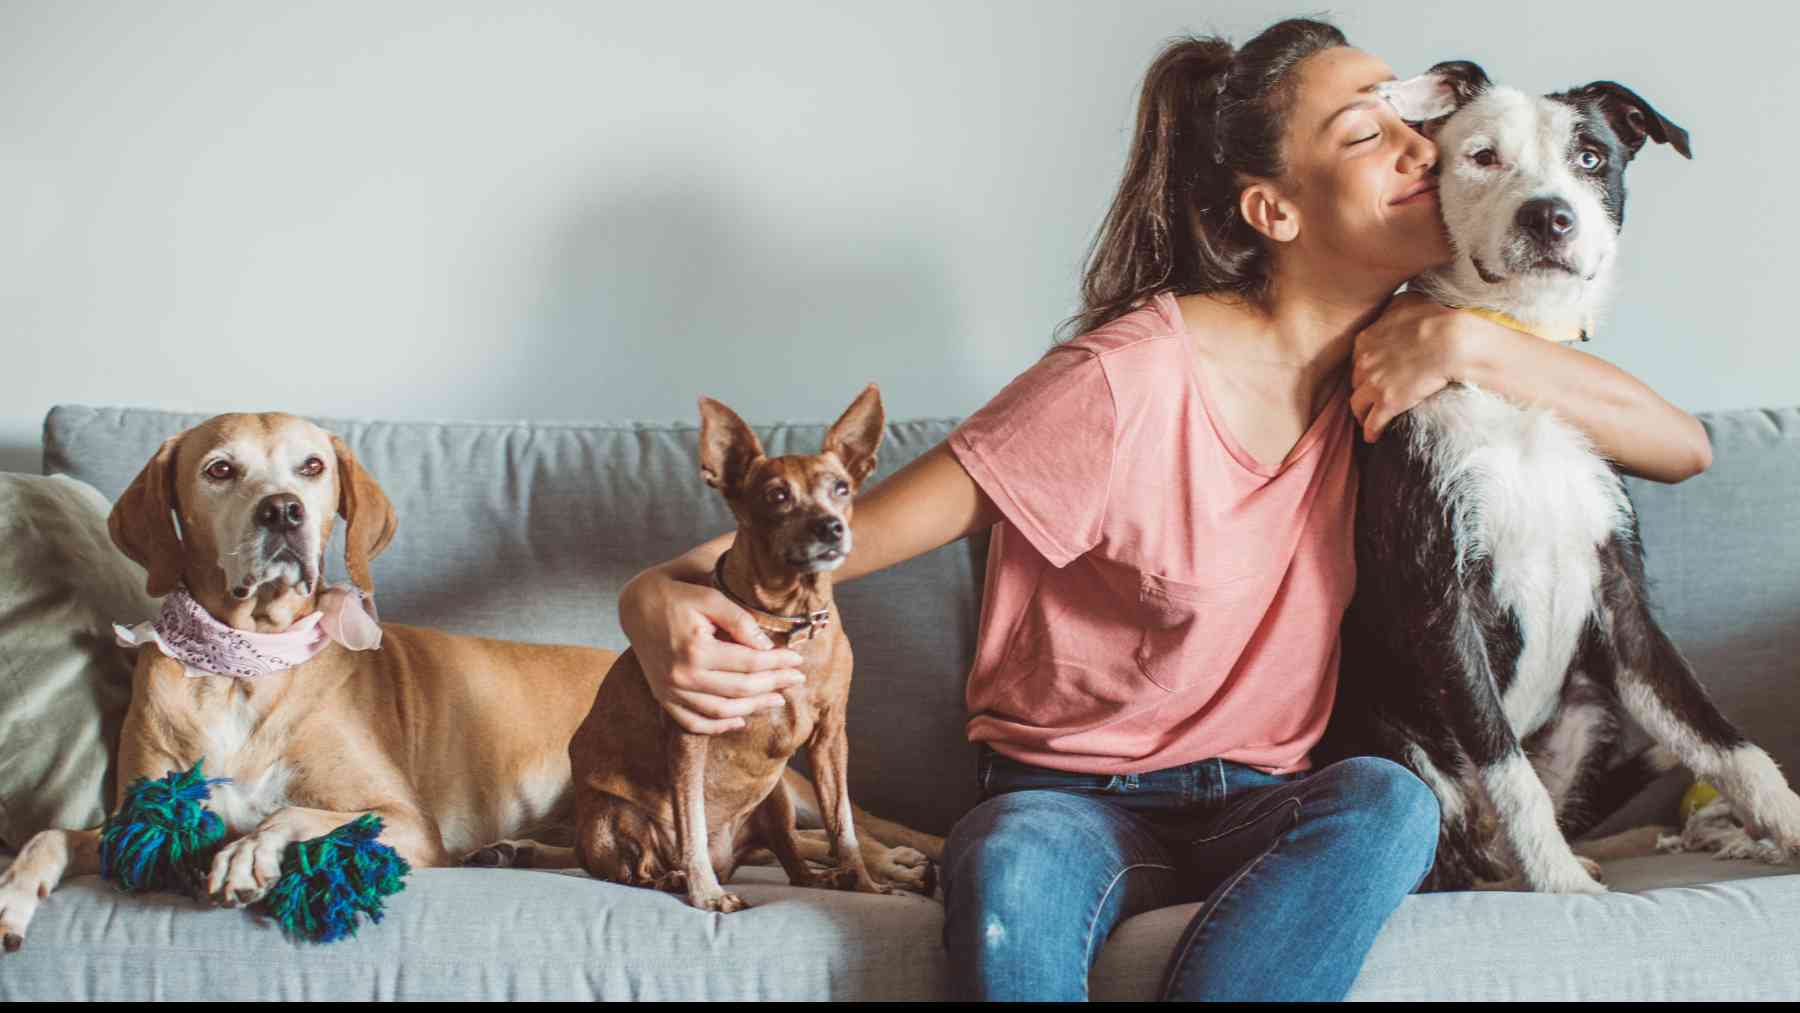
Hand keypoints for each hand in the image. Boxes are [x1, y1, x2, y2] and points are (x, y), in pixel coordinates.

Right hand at [617, 565, 805, 734]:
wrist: (635, 605)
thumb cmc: (676, 594)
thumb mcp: (708, 595)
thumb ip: (739, 619)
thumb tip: (766, 646)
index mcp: (695, 650)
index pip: (749, 663)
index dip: (778, 663)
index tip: (798, 659)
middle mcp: (682, 676)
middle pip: (740, 690)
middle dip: (773, 685)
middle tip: (797, 679)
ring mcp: (670, 691)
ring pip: (720, 712)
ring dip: (753, 708)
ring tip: (777, 699)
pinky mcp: (663, 697)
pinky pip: (693, 723)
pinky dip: (718, 727)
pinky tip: (740, 721)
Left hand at [1349, 292, 1495, 442]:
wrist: (1452, 340)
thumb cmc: (1436, 317)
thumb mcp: (1407, 303)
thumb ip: (1392, 310)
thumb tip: (1392, 310)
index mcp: (1365, 339)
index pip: (1357, 359)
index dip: (1366, 368)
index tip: (1374, 374)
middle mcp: (1363, 362)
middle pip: (1355, 381)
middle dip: (1363, 388)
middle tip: (1373, 396)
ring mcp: (1373, 384)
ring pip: (1357, 404)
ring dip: (1362, 412)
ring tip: (1369, 418)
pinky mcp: (1387, 403)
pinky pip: (1372, 424)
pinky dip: (1371, 431)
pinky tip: (1374, 437)